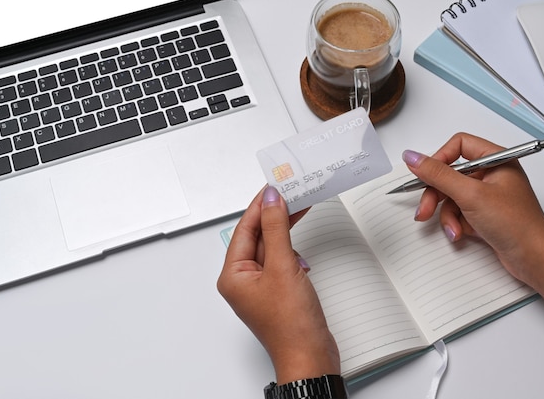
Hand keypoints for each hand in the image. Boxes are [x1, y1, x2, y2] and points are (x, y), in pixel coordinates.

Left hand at [217, 186, 339, 382]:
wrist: (310, 357)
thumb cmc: (291, 325)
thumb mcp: (282, 267)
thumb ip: (276, 229)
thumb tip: (271, 200)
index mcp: (233, 275)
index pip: (245, 229)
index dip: (260, 205)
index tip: (274, 186)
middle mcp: (243, 280)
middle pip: (257, 236)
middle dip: (274, 215)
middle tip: (291, 192)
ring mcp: (261, 286)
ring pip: (271, 247)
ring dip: (284, 229)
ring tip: (299, 207)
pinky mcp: (277, 291)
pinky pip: (281, 260)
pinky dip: (291, 248)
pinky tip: (301, 244)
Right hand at [402, 132, 543, 342]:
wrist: (533, 258)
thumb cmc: (516, 224)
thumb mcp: (470, 195)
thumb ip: (438, 174)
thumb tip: (412, 157)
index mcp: (496, 159)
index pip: (458, 145)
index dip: (439, 159)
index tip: (425, 175)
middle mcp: (492, 174)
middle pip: (450, 174)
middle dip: (436, 194)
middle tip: (425, 209)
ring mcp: (488, 195)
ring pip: (451, 196)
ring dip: (446, 214)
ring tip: (452, 229)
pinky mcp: (484, 214)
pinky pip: (459, 212)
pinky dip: (455, 223)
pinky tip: (460, 234)